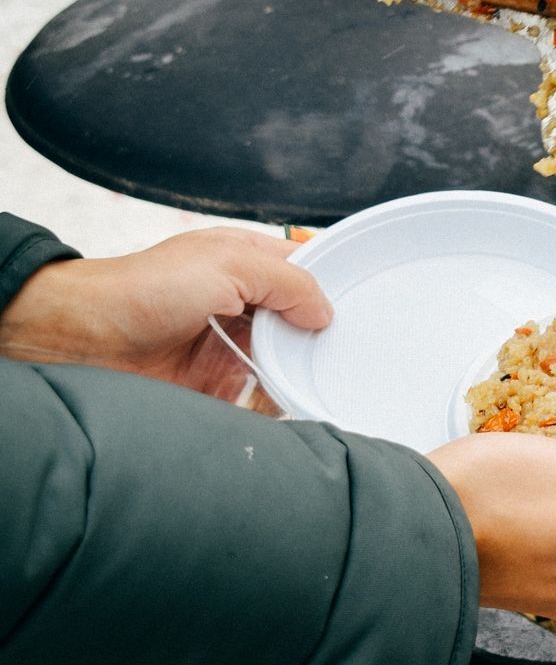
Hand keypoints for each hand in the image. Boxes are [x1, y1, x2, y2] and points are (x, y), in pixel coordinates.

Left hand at [0, 228, 330, 401]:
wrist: (85, 341)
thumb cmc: (142, 289)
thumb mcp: (228, 264)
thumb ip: (288, 283)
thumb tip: (324, 313)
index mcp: (247, 262)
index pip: (305, 269)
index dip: (331, 284)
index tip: (360, 305)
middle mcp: (243, 303)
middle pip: (302, 320)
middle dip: (321, 333)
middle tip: (341, 348)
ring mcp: (231, 345)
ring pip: (287, 359)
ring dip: (301, 369)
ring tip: (321, 378)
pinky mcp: (218, 384)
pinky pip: (262, 396)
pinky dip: (280, 400)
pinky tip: (295, 402)